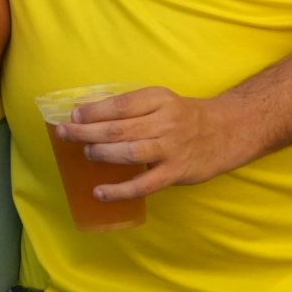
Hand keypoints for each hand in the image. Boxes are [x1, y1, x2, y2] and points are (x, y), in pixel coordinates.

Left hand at [58, 87, 245, 200]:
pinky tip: (100, 192)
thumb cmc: (183, 115)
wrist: (227, 131)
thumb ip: (129, 106)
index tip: (73, 115)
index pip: (121, 104)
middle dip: (87, 132)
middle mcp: (165, 122)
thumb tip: (87, 111)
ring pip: (131, 153)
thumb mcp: (160, 100)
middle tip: (65, 133)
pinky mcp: (176, 172)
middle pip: (120, 128)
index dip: (94, 110)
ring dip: (103, 154)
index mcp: (158, 99)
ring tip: (86, 153)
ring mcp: (172, 149)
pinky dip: (120, 190)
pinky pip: (145, 184)